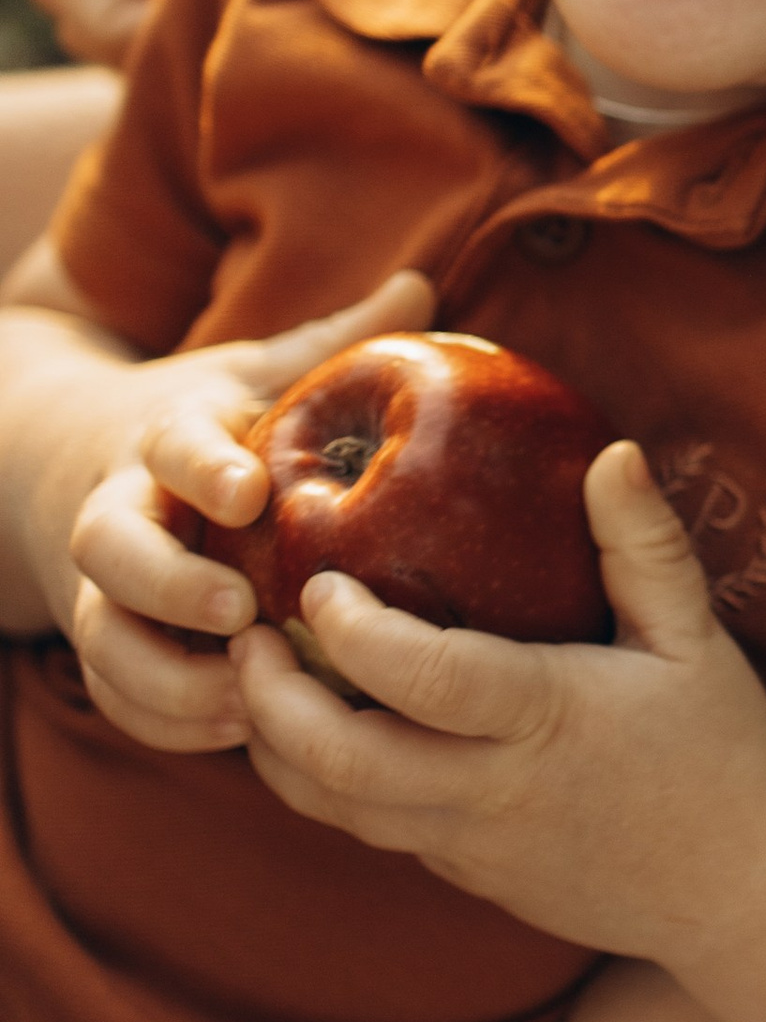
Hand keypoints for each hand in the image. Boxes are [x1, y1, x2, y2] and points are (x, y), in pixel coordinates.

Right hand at [27, 0, 444, 64]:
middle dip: (176, 68)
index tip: (218, 61)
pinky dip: (272, 54)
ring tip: (315, 74)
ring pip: (177, 32)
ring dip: (227, 67)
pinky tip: (347, 60)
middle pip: (112, 28)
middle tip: (277, 86)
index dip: (120, 40)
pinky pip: (237, 25)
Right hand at [53, 270, 435, 750]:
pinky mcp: (110, 642)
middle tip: (240, 612)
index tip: (248, 491)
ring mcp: (105, 585)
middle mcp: (120, 509)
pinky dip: (166, 721)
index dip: (204, 467)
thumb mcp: (260, 372)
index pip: (171, 446)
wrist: (87, 463)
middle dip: (165, 585)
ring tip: (247, 705)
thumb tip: (422, 287)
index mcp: (167, 439)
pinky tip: (239, 734)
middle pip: (107, 550)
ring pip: (103, 638)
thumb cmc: (214, 426)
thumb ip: (333, 340)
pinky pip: (116, 695)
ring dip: (166, 677)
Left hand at [230, 440, 765, 951]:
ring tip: (256, 680)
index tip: (318, 584)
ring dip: (276, 748)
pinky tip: (310, 730)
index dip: (353, 634)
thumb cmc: (721, 745)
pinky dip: (322, 784)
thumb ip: (644, 545)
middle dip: (271, 699)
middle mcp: (498, 789)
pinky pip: (371, 832)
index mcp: (550, 719)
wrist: (744, 885)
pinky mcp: (466, 874)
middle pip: (343, 761)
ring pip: (336, 809)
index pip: (426, 680)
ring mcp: (474, 844)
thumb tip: (610, 451)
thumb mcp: (696, 636)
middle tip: (244, 636)